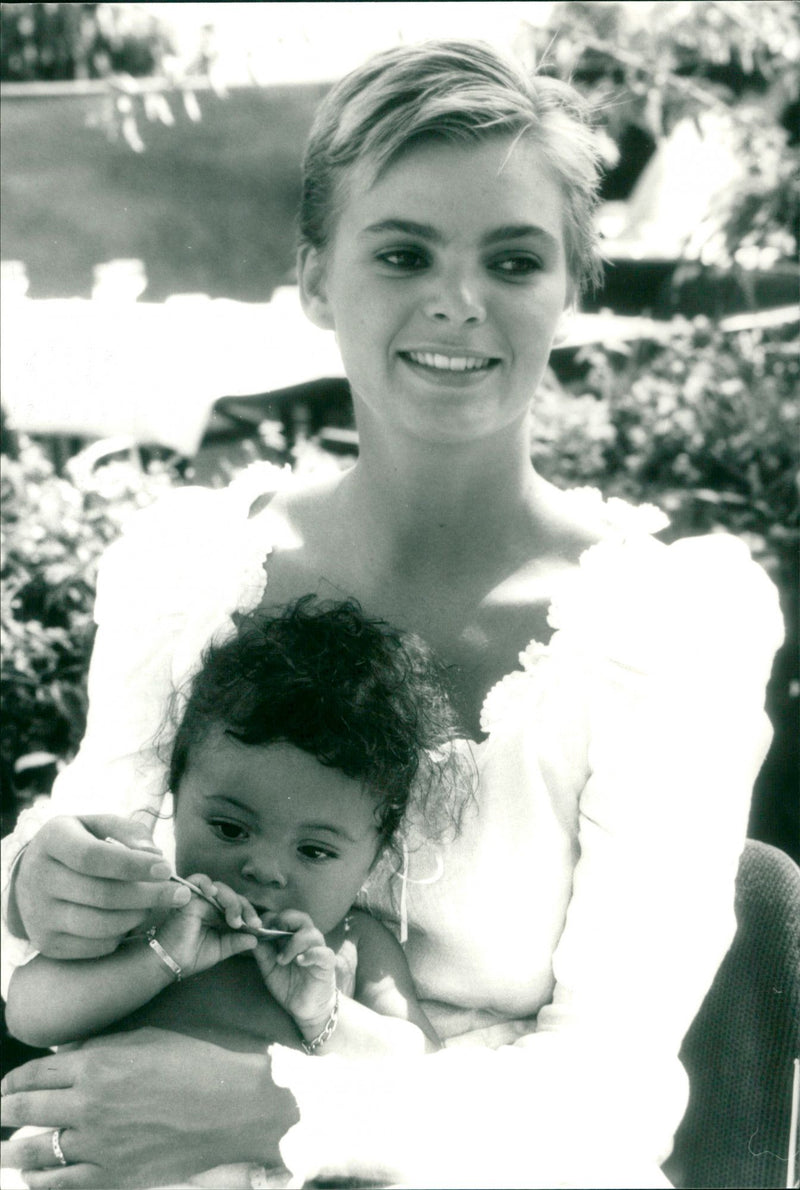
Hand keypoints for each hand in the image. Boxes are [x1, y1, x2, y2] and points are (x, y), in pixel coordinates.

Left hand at [0, 1029, 298, 1188]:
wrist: (236, 1105)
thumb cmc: (197, 1061)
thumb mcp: (147, 1037)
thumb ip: (102, 1046)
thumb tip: (69, 1055)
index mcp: (97, 1062)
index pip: (34, 1073)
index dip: (12, 1081)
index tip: (4, 1086)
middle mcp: (89, 1103)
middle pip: (25, 1109)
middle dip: (4, 1110)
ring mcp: (99, 1143)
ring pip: (35, 1150)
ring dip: (12, 1150)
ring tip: (4, 1150)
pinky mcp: (115, 1175)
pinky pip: (63, 1183)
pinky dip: (42, 1180)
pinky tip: (34, 1176)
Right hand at [11, 816, 190, 958]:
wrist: (33, 875)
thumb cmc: (81, 844)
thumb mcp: (100, 825)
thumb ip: (129, 833)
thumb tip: (155, 856)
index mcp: (52, 839)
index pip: (92, 857)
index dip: (133, 865)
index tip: (167, 869)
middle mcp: (38, 877)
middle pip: (101, 894)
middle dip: (149, 896)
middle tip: (180, 894)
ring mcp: (39, 914)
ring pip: (100, 925)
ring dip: (138, 916)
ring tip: (154, 905)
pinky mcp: (46, 943)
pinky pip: (94, 946)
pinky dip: (120, 935)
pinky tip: (129, 919)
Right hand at [155, 875, 258, 976]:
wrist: (169, 963)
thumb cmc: (191, 956)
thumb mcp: (221, 949)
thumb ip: (237, 942)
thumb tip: (256, 938)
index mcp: (218, 914)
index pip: (238, 906)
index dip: (250, 913)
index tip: (258, 927)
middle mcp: (209, 903)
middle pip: (232, 895)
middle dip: (245, 908)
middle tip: (252, 924)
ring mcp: (198, 898)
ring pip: (220, 888)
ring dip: (232, 902)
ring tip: (235, 920)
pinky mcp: (186, 896)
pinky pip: (197, 880)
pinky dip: (207, 883)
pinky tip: (214, 893)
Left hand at [252, 910, 336, 1035]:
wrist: (306, 1008)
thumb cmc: (288, 984)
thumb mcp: (269, 968)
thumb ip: (262, 951)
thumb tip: (250, 935)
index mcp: (292, 937)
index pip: (284, 917)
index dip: (270, 918)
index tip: (256, 928)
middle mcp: (307, 940)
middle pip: (301, 918)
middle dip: (285, 920)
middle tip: (271, 932)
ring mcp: (318, 950)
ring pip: (311, 933)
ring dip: (294, 942)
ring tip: (282, 959)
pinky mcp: (327, 964)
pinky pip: (322, 953)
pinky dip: (310, 954)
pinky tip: (299, 961)